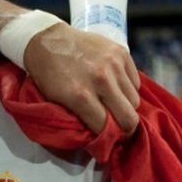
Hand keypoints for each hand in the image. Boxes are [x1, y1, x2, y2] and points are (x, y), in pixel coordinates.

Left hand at [23, 23, 139, 133]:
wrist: (47, 40)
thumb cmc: (48, 75)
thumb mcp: (56, 101)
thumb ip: (80, 118)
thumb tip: (102, 137)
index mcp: (80, 96)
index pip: (107, 128)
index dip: (109, 139)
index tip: (109, 141)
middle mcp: (101, 80)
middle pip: (129, 117)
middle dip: (125, 129)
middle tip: (119, 129)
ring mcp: (113, 64)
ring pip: (134, 100)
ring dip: (126, 107)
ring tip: (114, 105)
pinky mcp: (121, 52)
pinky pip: (135, 82)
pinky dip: (127, 89)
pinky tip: (115, 88)